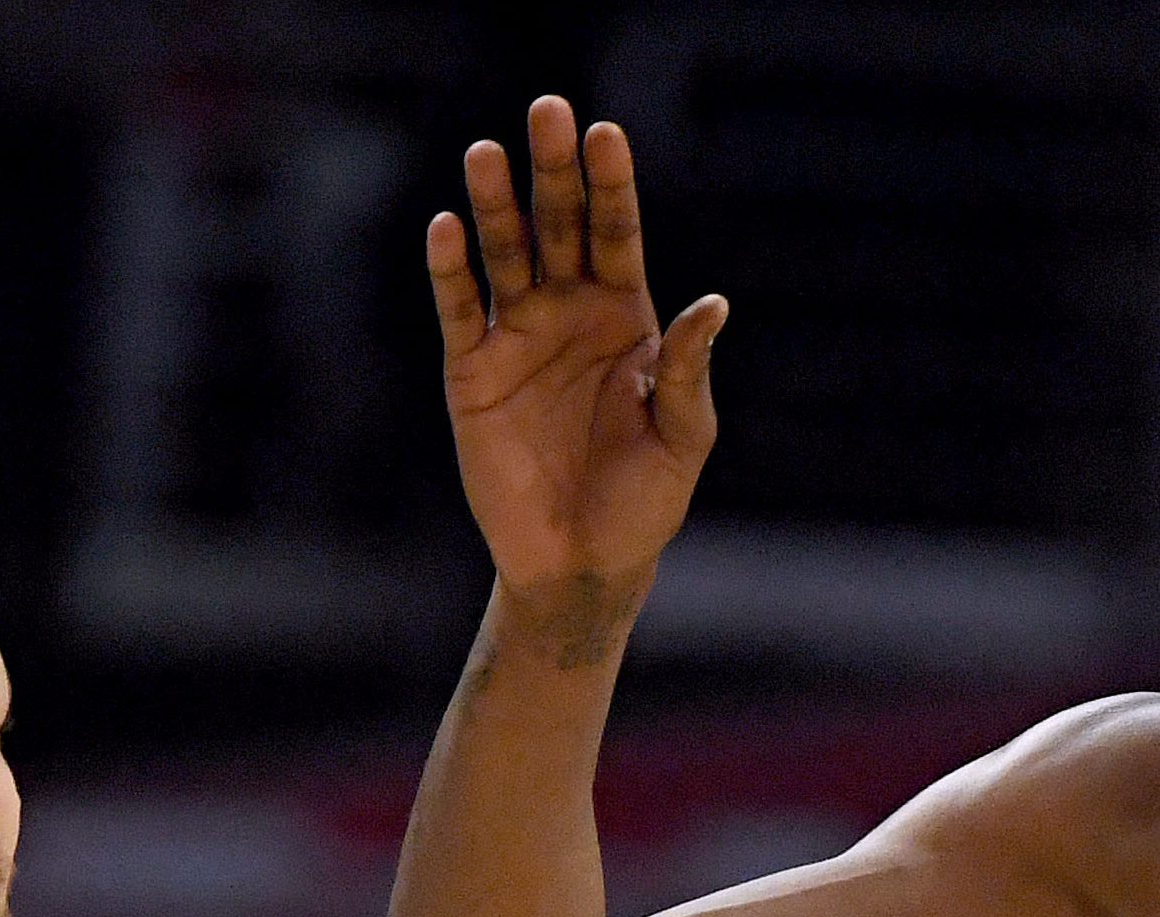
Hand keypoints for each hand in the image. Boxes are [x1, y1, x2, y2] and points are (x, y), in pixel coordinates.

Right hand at [427, 95, 729, 599]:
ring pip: (503, 255)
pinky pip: (459, 310)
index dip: (610, 184)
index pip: (616, 232)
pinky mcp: (471, 372)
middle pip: (558, 225)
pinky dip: (450, 271)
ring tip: (484, 154)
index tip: (605, 132)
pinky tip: (446, 228)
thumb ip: (686, 371)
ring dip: (493, 205)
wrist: (582, 564)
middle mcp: (568, 313)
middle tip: (545, 110)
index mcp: (626, 317)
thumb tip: (713, 305)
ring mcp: (517, 338)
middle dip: (552, 170)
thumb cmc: (645, 502)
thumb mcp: (683, 438)